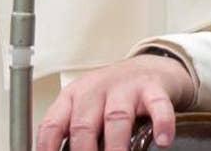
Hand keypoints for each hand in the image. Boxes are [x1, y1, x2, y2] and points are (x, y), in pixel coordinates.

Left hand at [36, 54, 194, 150]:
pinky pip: (158, 106)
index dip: (48, 148)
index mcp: (73, 96)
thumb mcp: (87, 110)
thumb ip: (76, 134)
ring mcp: (125, 87)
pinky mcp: (153, 88)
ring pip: (116, 117)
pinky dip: (161, 123)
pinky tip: (162, 141)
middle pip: (84, 124)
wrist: (150, 67)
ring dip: (115, 146)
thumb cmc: (113, 95)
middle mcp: (96, 90)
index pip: (52, 125)